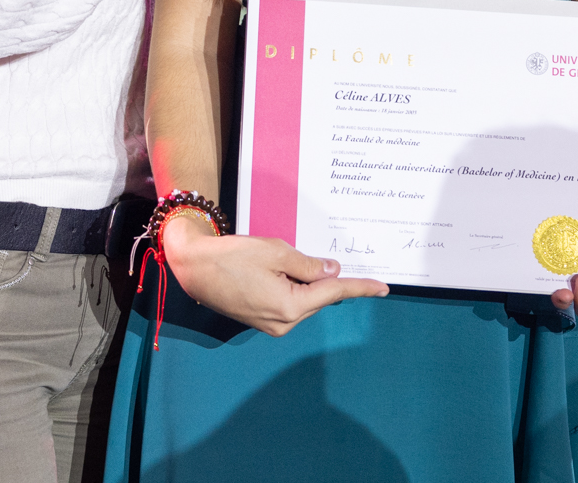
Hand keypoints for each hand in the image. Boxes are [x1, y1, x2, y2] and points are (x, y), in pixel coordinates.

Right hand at [161, 212, 387, 336]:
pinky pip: (289, 304)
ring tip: (283, 260)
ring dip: (305, 282)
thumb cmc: (233, 256)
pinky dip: (292, 288)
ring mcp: (271, 325)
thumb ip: (309, 265)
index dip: (360, 287)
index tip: (384, 288)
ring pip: (304, 301)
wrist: (194, 268)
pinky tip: (280, 271)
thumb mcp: (276, 252)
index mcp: (291, 306)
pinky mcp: (260, 321)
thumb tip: (333, 272)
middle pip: (318, 298)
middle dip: (324, 279)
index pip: (334, 294)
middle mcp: (284, 323)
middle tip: (317, 254)